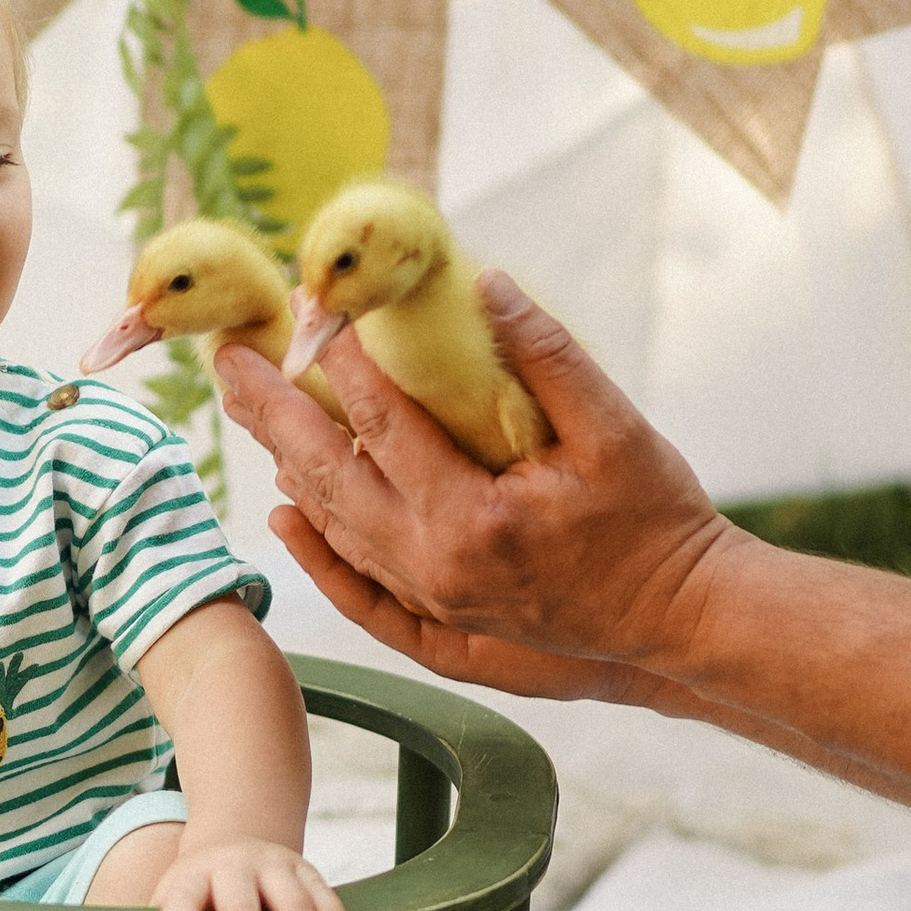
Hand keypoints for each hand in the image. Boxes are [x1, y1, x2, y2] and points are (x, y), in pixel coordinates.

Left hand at [213, 276, 737, 705]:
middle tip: (229, 359)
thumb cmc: (656, 520)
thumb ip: (549, 355)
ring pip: (336, 528)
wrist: (682, 619)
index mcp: (473, 517)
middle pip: (330, 477)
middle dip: (272, 412)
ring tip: (247, 411)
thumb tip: (488, 285)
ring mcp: (434, 601)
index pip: (382, 425)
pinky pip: (357, 586)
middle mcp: (437, 566)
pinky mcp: (441, 625)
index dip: (339, 363)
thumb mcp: (616, 428)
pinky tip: (286, 516)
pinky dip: (316, 551)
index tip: (307, 311)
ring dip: (287, 466)